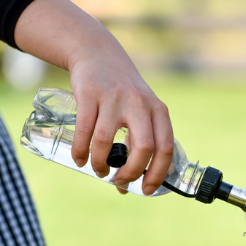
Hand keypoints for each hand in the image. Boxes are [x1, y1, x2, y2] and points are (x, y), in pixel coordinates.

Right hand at [14, 0, 174, 195]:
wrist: (99, 55)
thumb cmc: (123, 94)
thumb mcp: (142, 111)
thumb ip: (140, 142)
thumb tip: (127, 186)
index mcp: (158, 111)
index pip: (165, 148)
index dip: (158, 174)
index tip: (146, 190)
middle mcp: (139, 104)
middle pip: (143, 148)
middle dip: (132, 172)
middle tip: (121, 182)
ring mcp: (114, 98)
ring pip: (108, 141)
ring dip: (102, 163)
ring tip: (100, 171)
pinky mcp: (89, 94)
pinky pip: (84, 130)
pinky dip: (81, 150)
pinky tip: (80, 159)